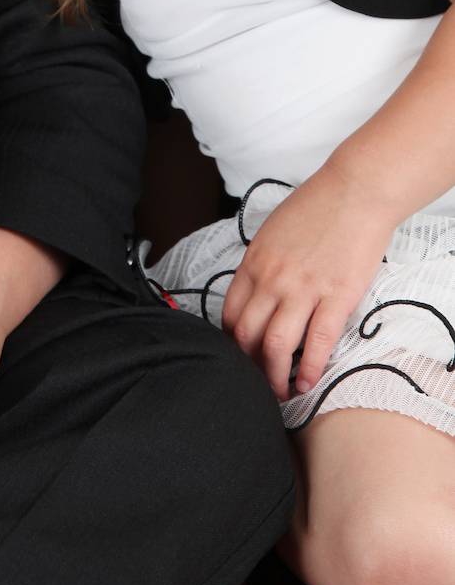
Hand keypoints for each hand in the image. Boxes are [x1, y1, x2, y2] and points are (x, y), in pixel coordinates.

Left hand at [221, 169, 395, 401]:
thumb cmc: (316, 207)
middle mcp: (273, 279)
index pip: (229, 312)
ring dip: (274, 376)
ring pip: (278, 345)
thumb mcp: (272, 232)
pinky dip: (310, 368)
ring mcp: (304, 289)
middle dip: (246, 365)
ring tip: (278, 393)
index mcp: (254, 262)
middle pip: (247, 334)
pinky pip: (318, 342)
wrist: (355, 191)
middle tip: (253, 382)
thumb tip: (254, 291)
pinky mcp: (337, 297)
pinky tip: (306, 383)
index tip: (236, 356)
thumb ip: (261, 263)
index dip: (230, 341)